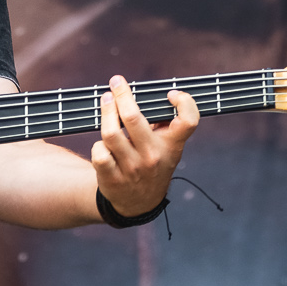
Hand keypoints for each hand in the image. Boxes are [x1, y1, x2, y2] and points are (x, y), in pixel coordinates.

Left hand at [90, 75, 198, 217]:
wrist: (139, 202)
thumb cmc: (153, 163)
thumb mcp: (167, 147)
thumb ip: (162, 123)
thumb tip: (142, 91)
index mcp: (172, 145)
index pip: (188, 121)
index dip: (185, 103)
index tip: (171, 94)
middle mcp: (153, 156)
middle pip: (133, 118)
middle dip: (122, 95)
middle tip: (116, 82)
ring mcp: (132, 168)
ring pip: (111, 134)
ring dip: (105, 113)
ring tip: (105, 100)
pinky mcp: (112, 178)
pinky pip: (99, 153)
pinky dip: (98, 144)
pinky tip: (102, 142)